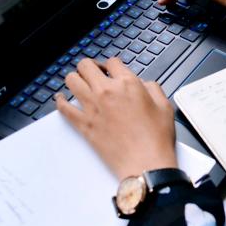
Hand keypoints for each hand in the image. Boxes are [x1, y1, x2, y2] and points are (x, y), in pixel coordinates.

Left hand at [56, 58, 176, 180]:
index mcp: (128, 84)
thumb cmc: (156, 139)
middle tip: (94, 74)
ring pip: (71, 80)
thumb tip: (143, 84)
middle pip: (85, 65)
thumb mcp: (165, 106)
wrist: (145, 164)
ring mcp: (92, 107)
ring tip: (80, 84)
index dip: (112, 65)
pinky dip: (60, 101)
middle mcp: (107, 91)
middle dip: (90, 67)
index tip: (111, 70)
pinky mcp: (83, 124)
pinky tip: (62, 99)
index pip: (112, 62)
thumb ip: (153, 88)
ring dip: (75, 79)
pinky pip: (63, 107)